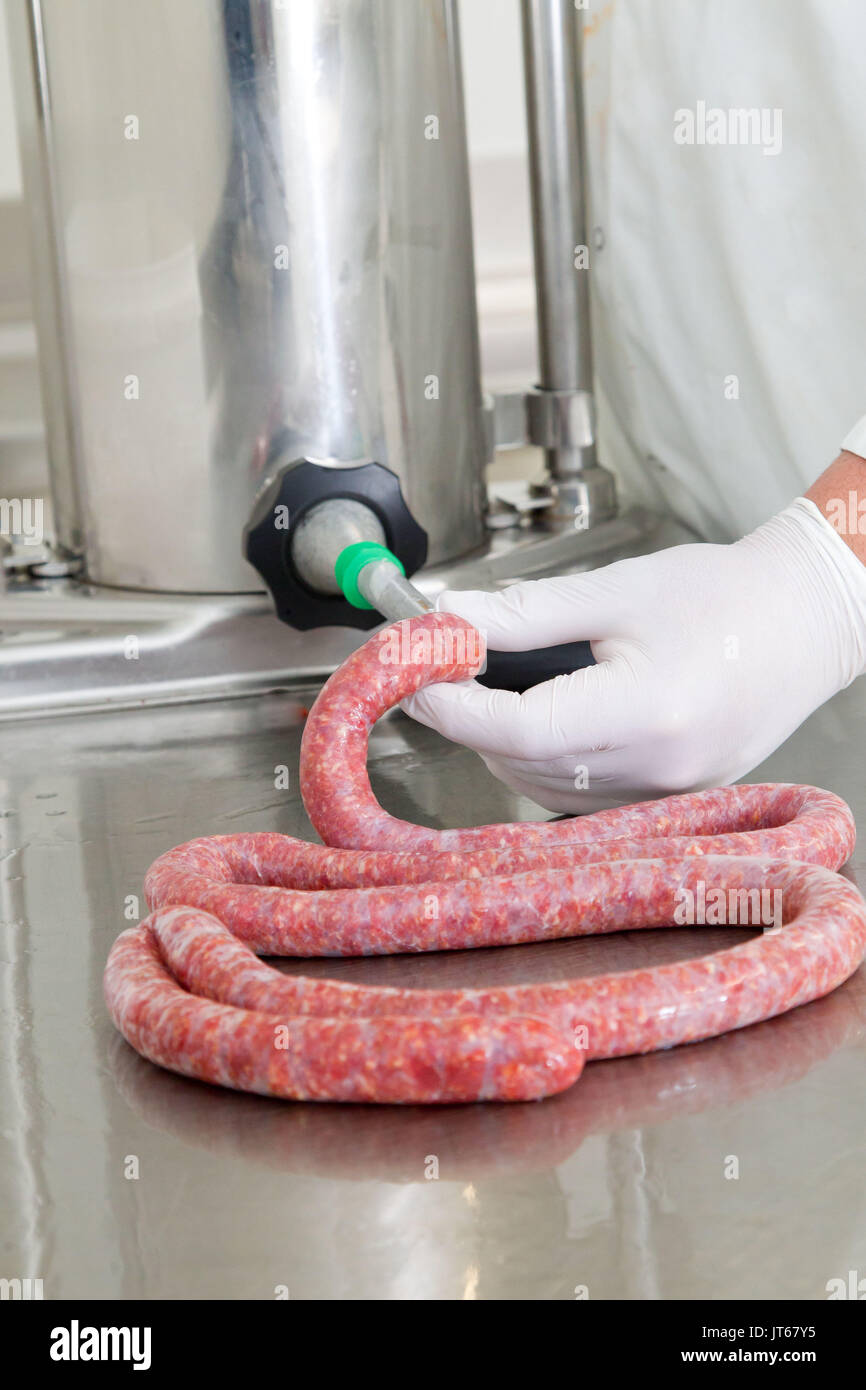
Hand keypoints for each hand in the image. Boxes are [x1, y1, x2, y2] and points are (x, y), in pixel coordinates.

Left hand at [402, 500, 865, 811]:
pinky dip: (548, 758)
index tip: (416, 675)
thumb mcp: (616, 589)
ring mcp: (667, 793)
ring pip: (545, 785)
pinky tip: (550, 714)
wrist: (805, 620)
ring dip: (506, 741)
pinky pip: (582, 793)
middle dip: (472, 719)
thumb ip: (524, 612)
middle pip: (523, 761)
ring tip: (501, 685)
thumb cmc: (725, 596)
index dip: (454, 705)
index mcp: (646, 711)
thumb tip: (449, 620)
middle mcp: (658, 768)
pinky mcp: (670, 799)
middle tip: (447, 668)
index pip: (517, 727)